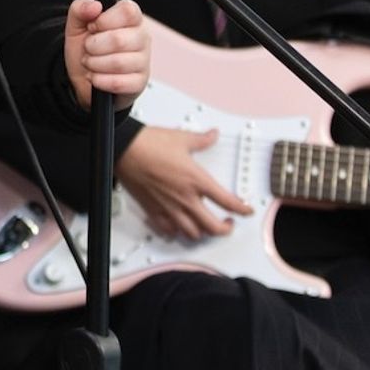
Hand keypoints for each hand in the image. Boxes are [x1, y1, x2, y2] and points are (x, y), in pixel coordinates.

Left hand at [64, 0, 149, 107]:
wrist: (83, 76)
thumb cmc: (85, 47)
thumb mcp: (76, 24)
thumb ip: (80, 8)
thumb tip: (95, 6)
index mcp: (131, 17)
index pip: (128, 11)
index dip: (104, 20)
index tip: (92, 26)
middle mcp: (142, 37)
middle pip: (119, 40)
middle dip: (93, 46)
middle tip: (88, 48)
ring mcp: (143, 61)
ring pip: (118, 63)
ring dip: (94, 64)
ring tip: (90, 62)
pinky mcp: (139, 82)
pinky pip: (119, 83)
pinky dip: (99, 80)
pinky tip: (95, 76)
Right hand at [116, 125, 250, 240]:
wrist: (124, 149)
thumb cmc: (149, 144)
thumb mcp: (182, 138)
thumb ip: (201, 140)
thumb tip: (212, 135)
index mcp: (196, 180)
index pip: (228, 202)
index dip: (242, 209)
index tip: (246, 210)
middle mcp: (185, 198)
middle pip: (213, 227)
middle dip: (225, 229)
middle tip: (227, 224)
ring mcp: (169, 207)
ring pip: (192, 233)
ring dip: (202, 233)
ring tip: (205, 227)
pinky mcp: (153, 210)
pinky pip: (169, 230)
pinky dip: (177, 232)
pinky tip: (178, 228)